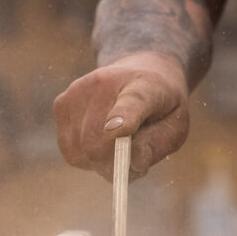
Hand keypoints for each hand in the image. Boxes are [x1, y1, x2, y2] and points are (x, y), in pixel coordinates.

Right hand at [53, 52, 189, 180]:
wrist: (140, 70)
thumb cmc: (160, 106)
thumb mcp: (175, 126)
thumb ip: (155, 146)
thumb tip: (130, 164)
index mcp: (144, 86)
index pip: (131, 102)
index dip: (122, 118)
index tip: (116, 130)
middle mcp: (104, 83)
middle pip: (96, 142)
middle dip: (112, 165)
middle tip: (129, 163)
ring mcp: (77, 91)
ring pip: (80, 152)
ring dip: (99, 162)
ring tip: (118, 143)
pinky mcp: (61, 103)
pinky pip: (70, 151)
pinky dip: (86, 157)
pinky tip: (101, 139)